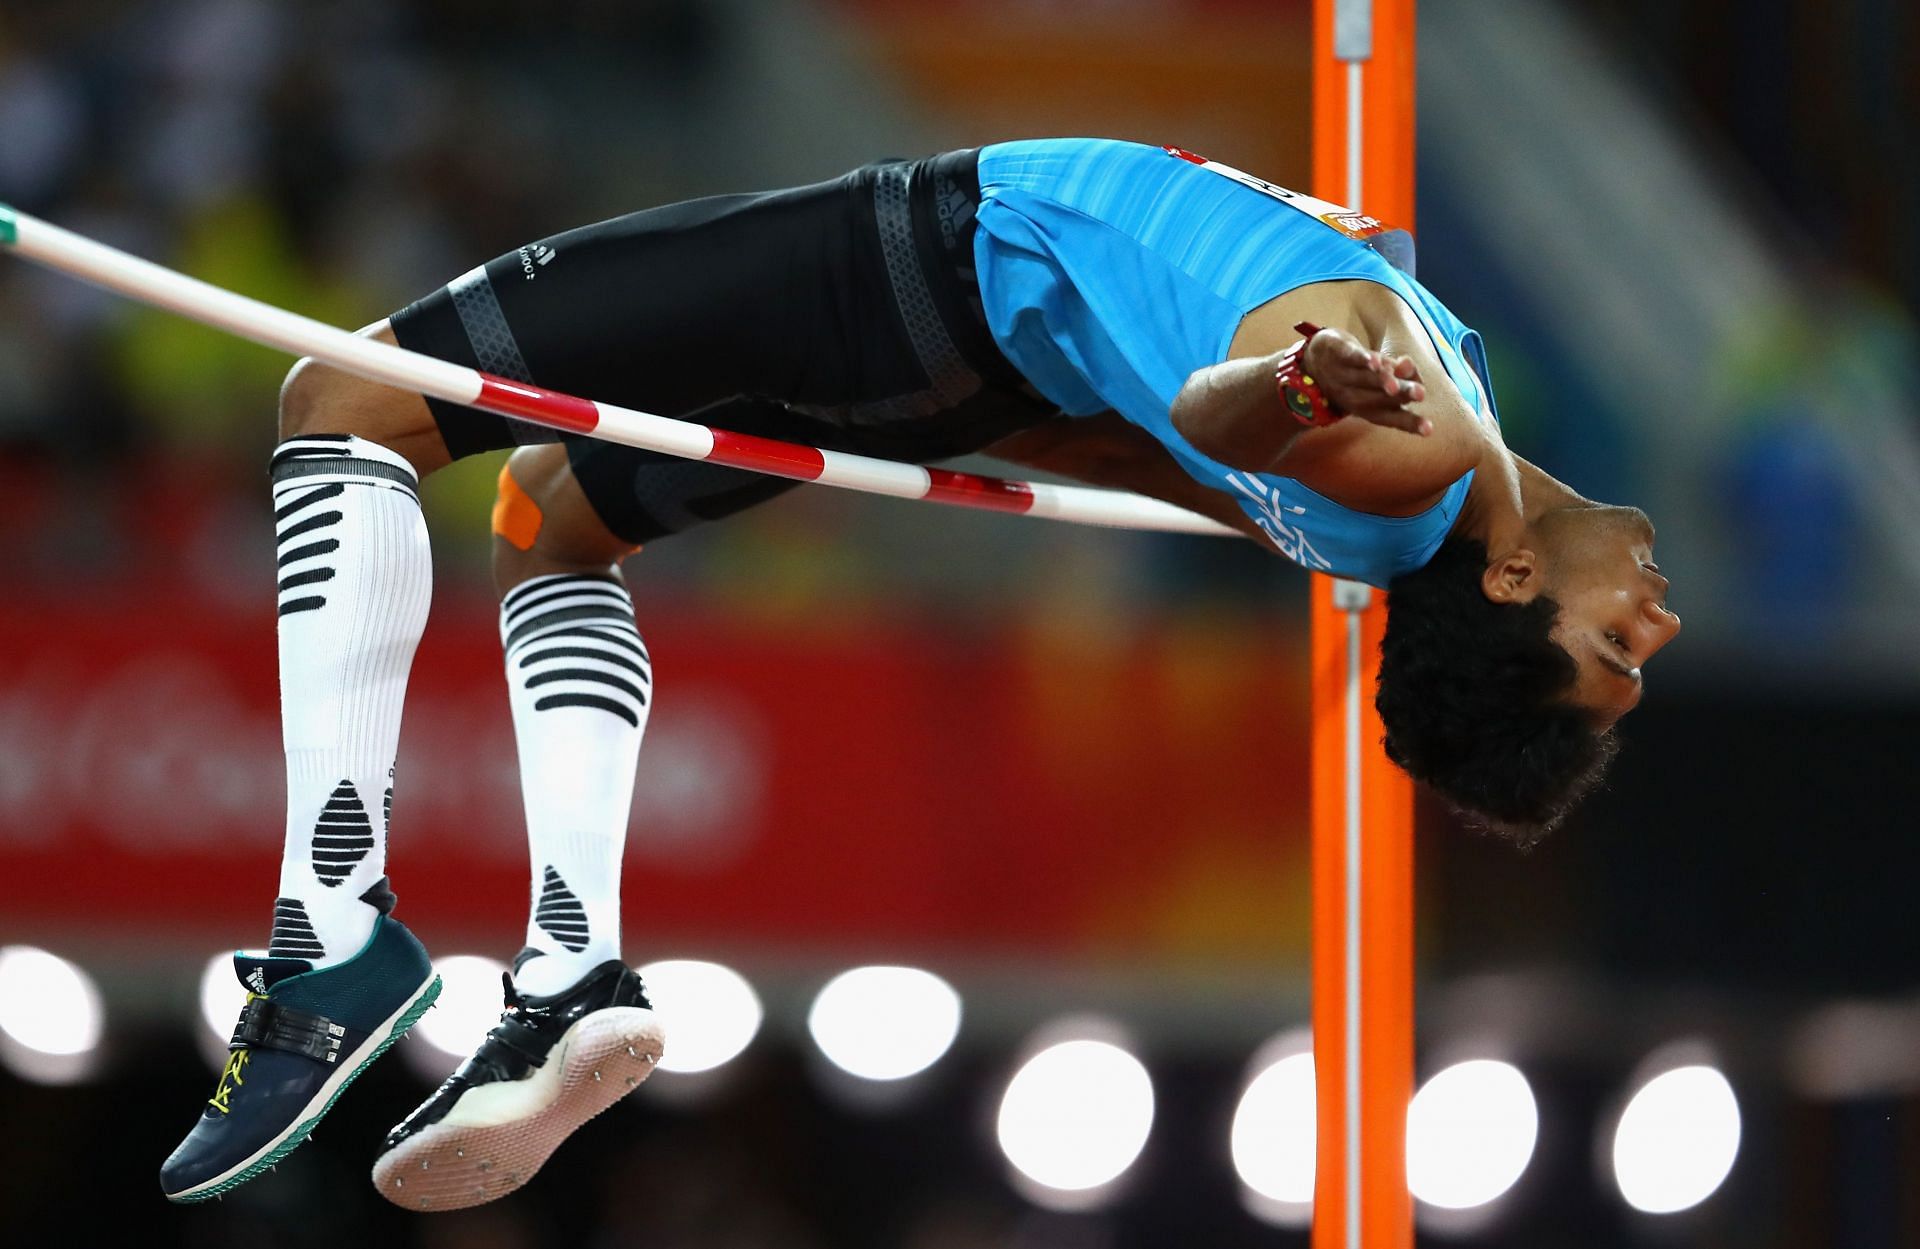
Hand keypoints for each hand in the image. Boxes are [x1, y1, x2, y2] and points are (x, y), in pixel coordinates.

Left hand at [1302, 328, 1431, 435]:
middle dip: (1400, 394)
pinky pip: (1349, 357)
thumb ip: (1400, 375)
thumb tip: (1407, 365)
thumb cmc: (1355, 373)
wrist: (1313, 358)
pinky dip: (1362, 359)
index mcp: (1364, 407)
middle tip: (1420, 394)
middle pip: (1378, 397)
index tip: (1429, 430)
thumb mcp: (1380, 376)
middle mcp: (1351, 395)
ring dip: (1382, 380)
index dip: (1408, 423)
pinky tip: (1375, 362)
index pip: (1388, 417)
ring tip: (1395, 384)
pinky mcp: (1336, 352)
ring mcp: (1341, 374)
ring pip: (1365, 378)